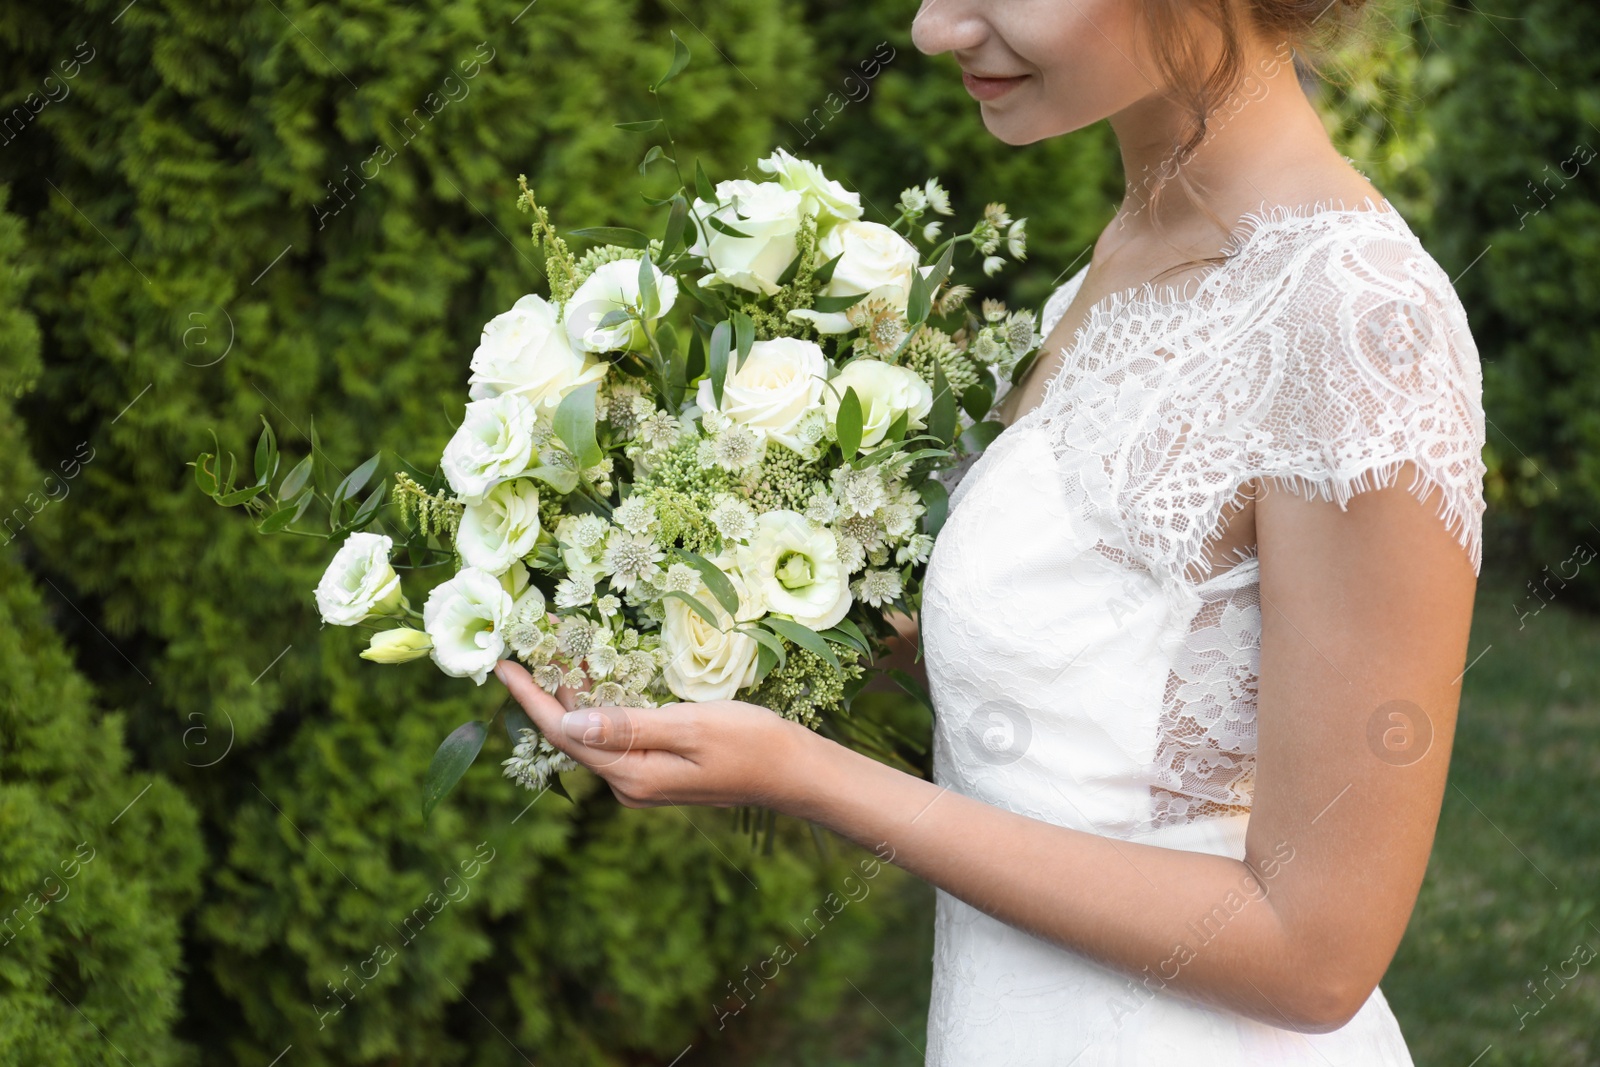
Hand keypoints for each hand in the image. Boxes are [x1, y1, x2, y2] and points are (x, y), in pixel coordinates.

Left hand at [493, 659, 813, 809]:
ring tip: (556, 650)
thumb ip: (628, 725)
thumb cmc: (751, 743)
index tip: (501, 664)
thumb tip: (569, 724)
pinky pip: (615, 737)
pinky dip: (602, 705)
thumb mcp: (689, 725)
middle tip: (529, 642)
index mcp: (631, 774)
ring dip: (575, 694)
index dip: (530, 697)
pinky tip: (597, 678)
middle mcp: (628, 784)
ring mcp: (642, 780)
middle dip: (548, 689)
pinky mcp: (656, 772)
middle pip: (573, 734)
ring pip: (593, 734)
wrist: (793, 772)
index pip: (564, 733)